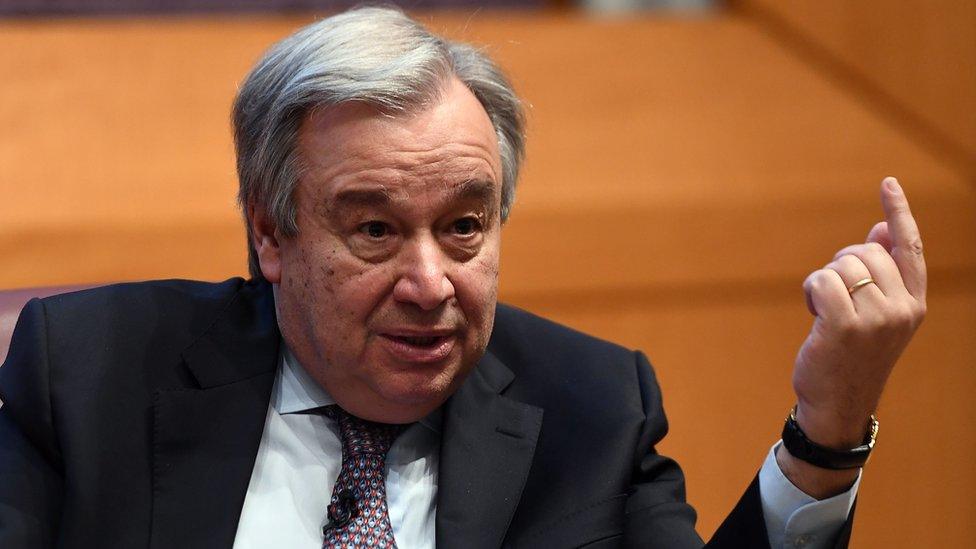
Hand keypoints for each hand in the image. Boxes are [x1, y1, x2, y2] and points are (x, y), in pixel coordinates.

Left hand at [793, 177, 926, 447]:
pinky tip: (814, 314)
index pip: (909, 248)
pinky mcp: (846, 326)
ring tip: (826, 314)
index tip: (888, 183)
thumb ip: (882, 274)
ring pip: (840, 265)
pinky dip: (811, 291)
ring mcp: (876, 319)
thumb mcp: (874, 314)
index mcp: (914, 303)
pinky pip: (821, 281)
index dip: (898, 213)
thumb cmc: (852, 355)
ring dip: (823, 282)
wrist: (839, 404)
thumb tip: (879, 230)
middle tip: (836, 299)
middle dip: (841, 265)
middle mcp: (902, 309)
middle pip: (863, 251)